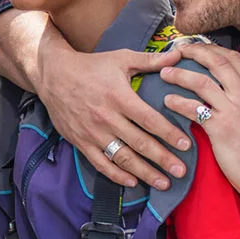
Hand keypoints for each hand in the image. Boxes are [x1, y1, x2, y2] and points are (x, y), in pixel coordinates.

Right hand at [34, 40, 190, 191]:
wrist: (53, 75)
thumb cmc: (91, 66)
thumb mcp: (121, 58)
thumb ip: (151, 60)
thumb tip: (179, 55)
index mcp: (119, 97)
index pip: (149, 120)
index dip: (169, 134)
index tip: (186, 146)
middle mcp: (106, 118)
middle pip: (139, 143)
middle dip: (162, 159)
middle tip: (181, 172)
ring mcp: (92, 132)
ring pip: (123, 157)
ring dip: (144, 172)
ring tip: (163, 183)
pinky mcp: (81, 142)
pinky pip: (101, 163)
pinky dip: (117, 175)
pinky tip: (133, 182)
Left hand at [158, 45, 239, 204]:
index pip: (234, 59)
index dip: (212, 49)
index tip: (196, 47)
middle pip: (217, 62)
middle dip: (194, 52)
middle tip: (176, 50)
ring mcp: (233, 111)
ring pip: (202, 82)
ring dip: (179, 75)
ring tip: (164, 73)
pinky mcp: (220, 129)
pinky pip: (194, 109)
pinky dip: (178, 102)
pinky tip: (167, 102)